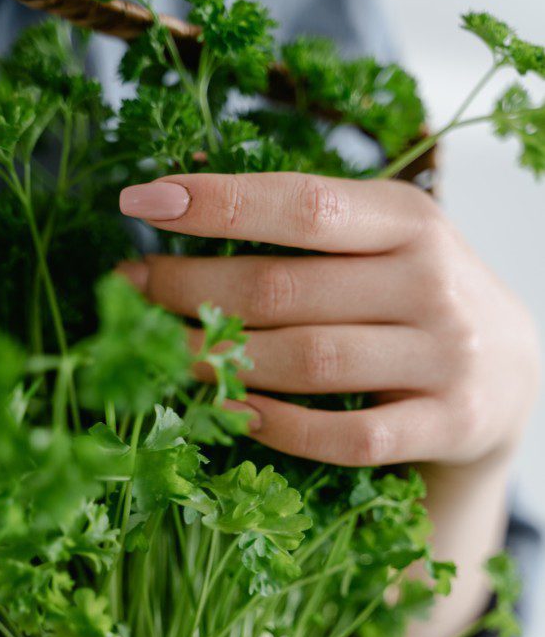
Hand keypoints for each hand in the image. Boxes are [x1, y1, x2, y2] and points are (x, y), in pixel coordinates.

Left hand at [119, 172, 538, 469]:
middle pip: (287, 289)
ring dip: (222, 362)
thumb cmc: (417, 303)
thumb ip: (312, 234)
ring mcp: (445, 356)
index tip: (140, 202)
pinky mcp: (446, 423)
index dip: (217, 204)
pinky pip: (348, 435)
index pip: (302, 205)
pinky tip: (233, 413)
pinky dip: (282, 427)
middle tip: (129, 292)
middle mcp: (432, 280)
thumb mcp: (386, 246)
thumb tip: (183, 210)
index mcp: (409, 220)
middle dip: (192, 290)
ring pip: (311, 361)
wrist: (511, 377)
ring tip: (162, 354)